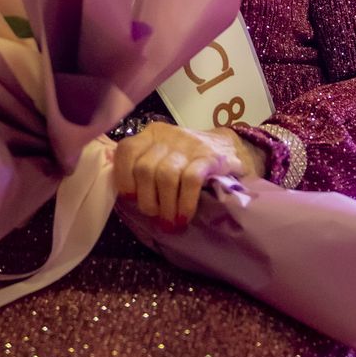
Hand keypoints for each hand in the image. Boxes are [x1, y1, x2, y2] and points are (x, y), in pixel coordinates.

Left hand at [113, 121, 264, 229]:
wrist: (232, 146)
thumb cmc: (189, 158)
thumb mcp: (164, 155)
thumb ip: (144, 167)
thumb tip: (126, 198)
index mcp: (151, 134)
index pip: (126, 150)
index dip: (123, 177)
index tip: (130, 198)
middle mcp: (168, 136)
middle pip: (145, 169)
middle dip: (147, 200)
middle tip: (155, 216)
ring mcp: (189, 145)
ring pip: (165, 176)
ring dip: (166, 206)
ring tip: (170, 222)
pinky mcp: (210, 157)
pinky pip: (191, 181)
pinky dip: (185, 203)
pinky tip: (184, 217)